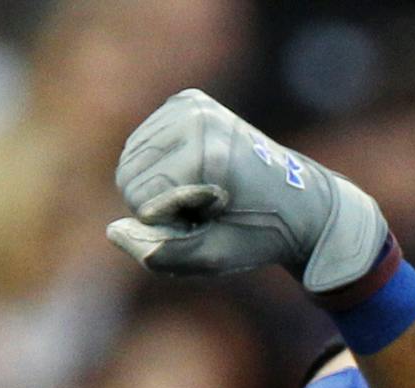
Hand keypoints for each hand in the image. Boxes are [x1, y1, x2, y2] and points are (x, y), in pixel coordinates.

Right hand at [106, 89, 389, 293]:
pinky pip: (139, 145)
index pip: (139, 199)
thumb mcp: (212, 258)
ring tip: (202, 191)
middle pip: (127, 176)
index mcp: (209, 152)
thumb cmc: (257, 236)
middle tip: (206, 208)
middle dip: (157, 204)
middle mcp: (198, 117)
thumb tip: (113, 230)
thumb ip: (159, 254)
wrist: (301, 202)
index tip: (212, 218)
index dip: (168, 224)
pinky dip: (158, 167)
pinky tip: (195, 173)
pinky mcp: (185, 101)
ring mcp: (190, 104)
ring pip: (128, 161)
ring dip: (156, 187)